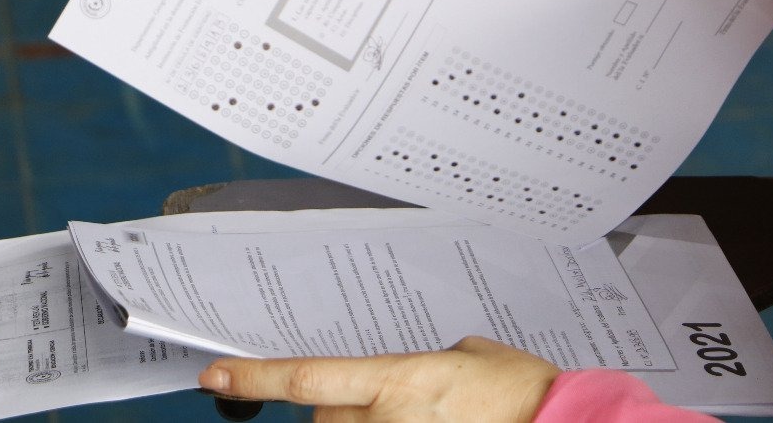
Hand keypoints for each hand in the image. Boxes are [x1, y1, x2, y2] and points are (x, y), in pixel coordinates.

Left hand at [198, 336, 561, 422]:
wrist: (556, 422)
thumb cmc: (521, 390)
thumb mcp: (466, 355)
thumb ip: (418, 365)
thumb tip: (405, 378)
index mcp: (397, 379)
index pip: (307, 379)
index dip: (255, 379)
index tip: (216, 377)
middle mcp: (385, 422)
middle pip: (327, 418)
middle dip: (346, 410)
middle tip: (396, 403)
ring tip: (425, 416)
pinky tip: (428, 419)